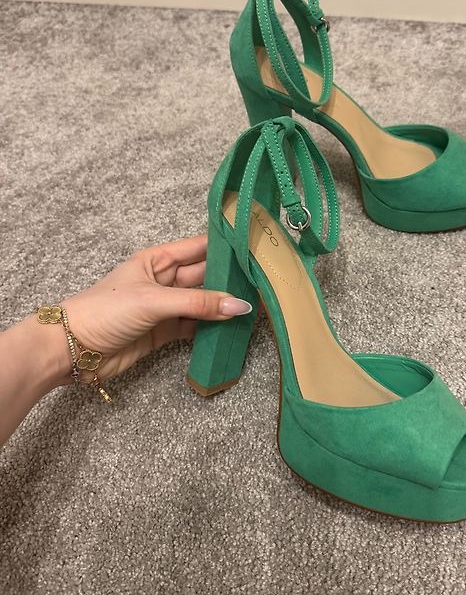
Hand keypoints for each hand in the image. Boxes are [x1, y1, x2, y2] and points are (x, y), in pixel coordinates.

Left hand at [59, 235, 251, 383]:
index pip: (199, 247)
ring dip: (224, 306)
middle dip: (231, 279)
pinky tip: (232, 328)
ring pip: (203, 303)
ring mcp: (165, 307)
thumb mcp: (154, 300)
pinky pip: (195, 326)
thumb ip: (198, 304)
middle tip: (264, 281)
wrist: (72, 349)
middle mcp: (164, 279)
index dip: (225, 246)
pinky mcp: (164, 332)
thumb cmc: (105, 310)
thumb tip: (239, 306)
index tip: (255, 246)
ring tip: (257, 305)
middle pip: (205, 276)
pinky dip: (212, 328)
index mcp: (158, 259)